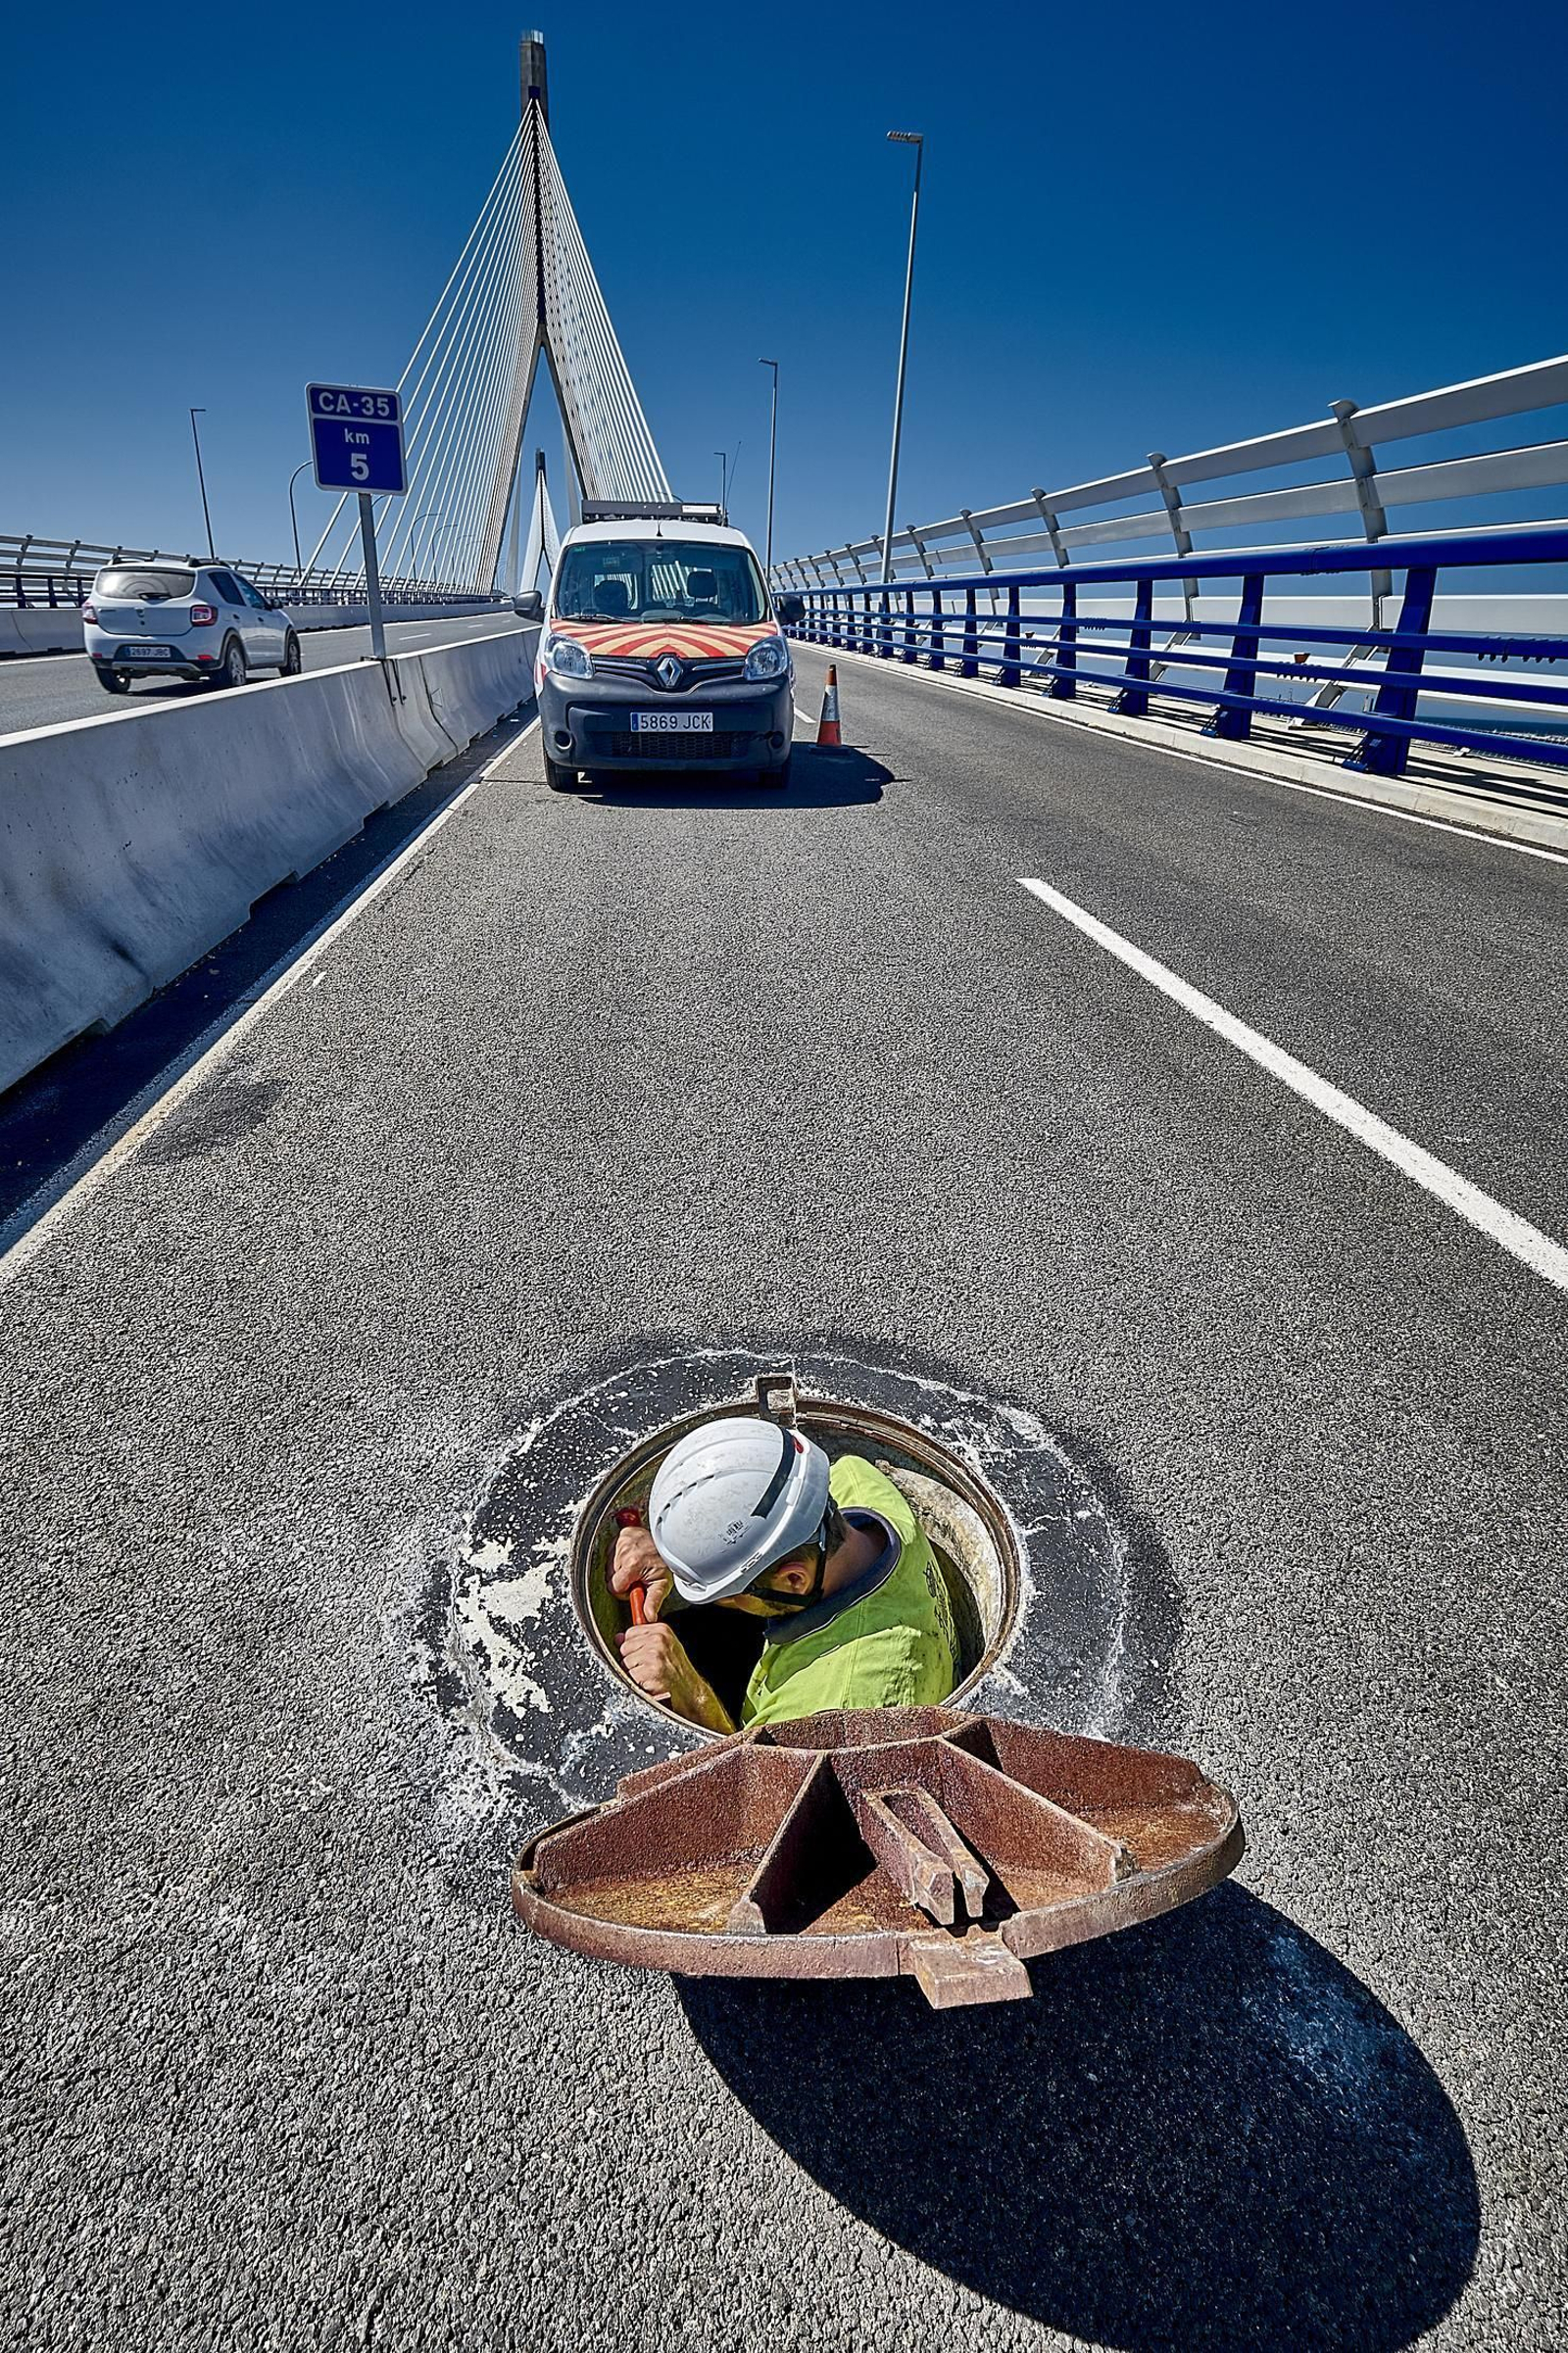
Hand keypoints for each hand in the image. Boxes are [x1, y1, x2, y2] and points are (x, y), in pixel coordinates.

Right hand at [610, 1526, 673, 1622]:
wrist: (669, 1543)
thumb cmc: (665, 1563)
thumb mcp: (662, 1585)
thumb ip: (653, 1602)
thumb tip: (648, 1617)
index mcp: (632, 1565)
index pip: (613, 1587)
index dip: (623, 1590)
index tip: (633, 1586)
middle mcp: (624, 1552)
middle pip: (610, 1577)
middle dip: (622, 1579)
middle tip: (637, 1575)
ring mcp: (621, 1542)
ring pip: (609, 1566)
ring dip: (621, 1568)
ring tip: (636, 1566)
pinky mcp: (620, 1536)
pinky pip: (611, 1553)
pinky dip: (620, 1557)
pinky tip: (632, 1557)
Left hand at [617, 1622, 733, 1732]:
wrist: (690, 1692)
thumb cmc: (677, 1671)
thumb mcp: (663, 1648)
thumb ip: (640, 1640)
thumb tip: (618, 1638)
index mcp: (662, 1630)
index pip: (630, 1632)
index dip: (633, 1646)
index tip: (644, 1654)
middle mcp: (658, 1640)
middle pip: (625, 1647)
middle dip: (632, 1660)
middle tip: (648, 1668)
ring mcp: (655, 1655)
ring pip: (625, 1663)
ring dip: (633, 1673)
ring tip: (649, 1676)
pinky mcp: (650, 1671)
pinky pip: (629, 1676)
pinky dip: (636, 1684)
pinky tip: (649, 1683)